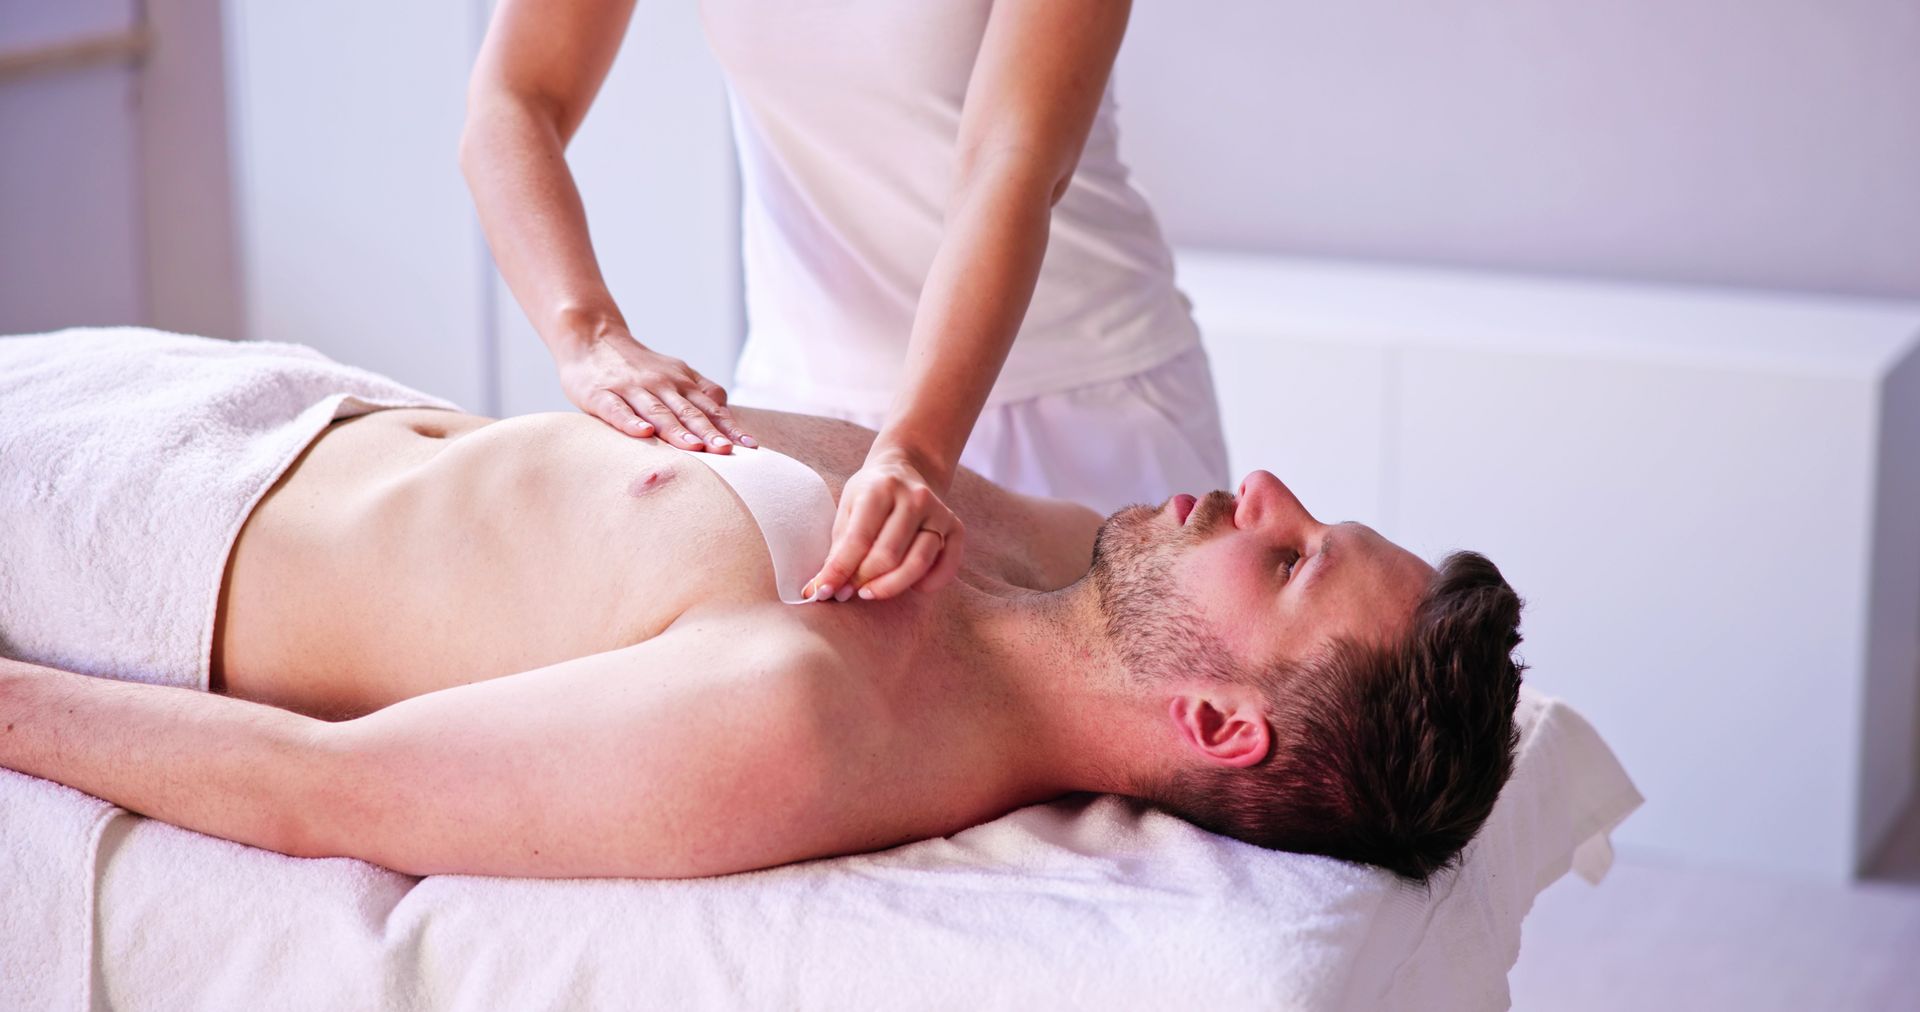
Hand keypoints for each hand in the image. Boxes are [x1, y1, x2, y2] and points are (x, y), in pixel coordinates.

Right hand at [557, 332, 755, 451]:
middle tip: (727, 451)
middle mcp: (660, 383)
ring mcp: (631, 388)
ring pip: (657, 411)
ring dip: (676, 430)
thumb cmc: (638, 366)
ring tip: (694, 448)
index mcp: (681, 382)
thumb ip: (701, 391)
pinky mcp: (601, 394)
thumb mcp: (674, 372)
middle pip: (688, 412)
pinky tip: (643, 433)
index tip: (750, 445)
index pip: (710, 407)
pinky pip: (617, 409)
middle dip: (708, 432)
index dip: (729, 426)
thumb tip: (728, 413)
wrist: (592, 336)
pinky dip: (630, 421)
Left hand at [802, 453, 964, 601]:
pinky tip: (910, 587)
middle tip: (847, 593)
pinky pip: (947, 566)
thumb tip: (825, 588)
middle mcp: (914, 497)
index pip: (859, 539)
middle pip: (888, 555)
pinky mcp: (956, 527)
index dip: (839, 571)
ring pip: (918, 563)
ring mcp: (939, 512)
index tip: (822, 591)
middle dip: (863, 580)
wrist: (906, 468)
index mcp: (881, 488)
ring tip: (869, 592)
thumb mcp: (848, 508)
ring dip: (890, 587)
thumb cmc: (871, 494)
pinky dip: (928, 584)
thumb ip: (840, 546)